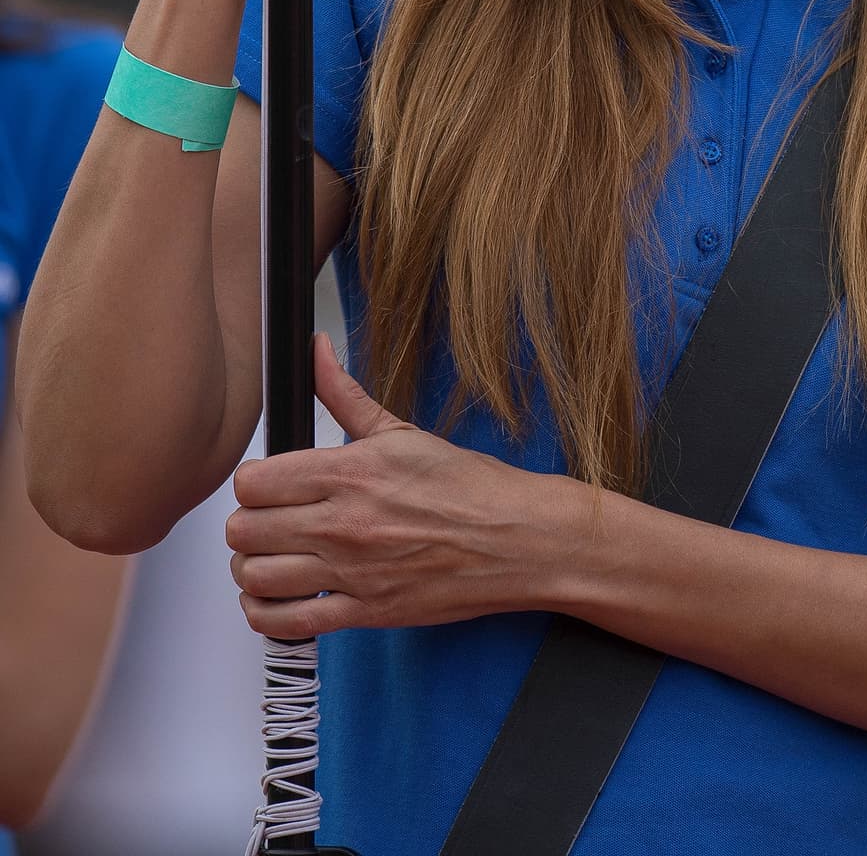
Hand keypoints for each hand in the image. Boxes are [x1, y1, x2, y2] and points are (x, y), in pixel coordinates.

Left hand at [226, 334, 571, 638]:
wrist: (516, 539)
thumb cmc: (467, 486)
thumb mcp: (400, 430)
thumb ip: (343, 393)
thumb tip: (316, 349)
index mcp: (349, 472)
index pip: (253, 482)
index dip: (251, 481)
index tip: (264, 483)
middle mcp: (342, 525)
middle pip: (244, 530)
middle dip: (247, 523)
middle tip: (265, 519)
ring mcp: (351, 574)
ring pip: (256, 577)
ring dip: (251, 567)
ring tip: (269, 556)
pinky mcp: (364, 614)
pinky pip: (287, 624)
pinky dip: (267, 614)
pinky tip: (276, 597)